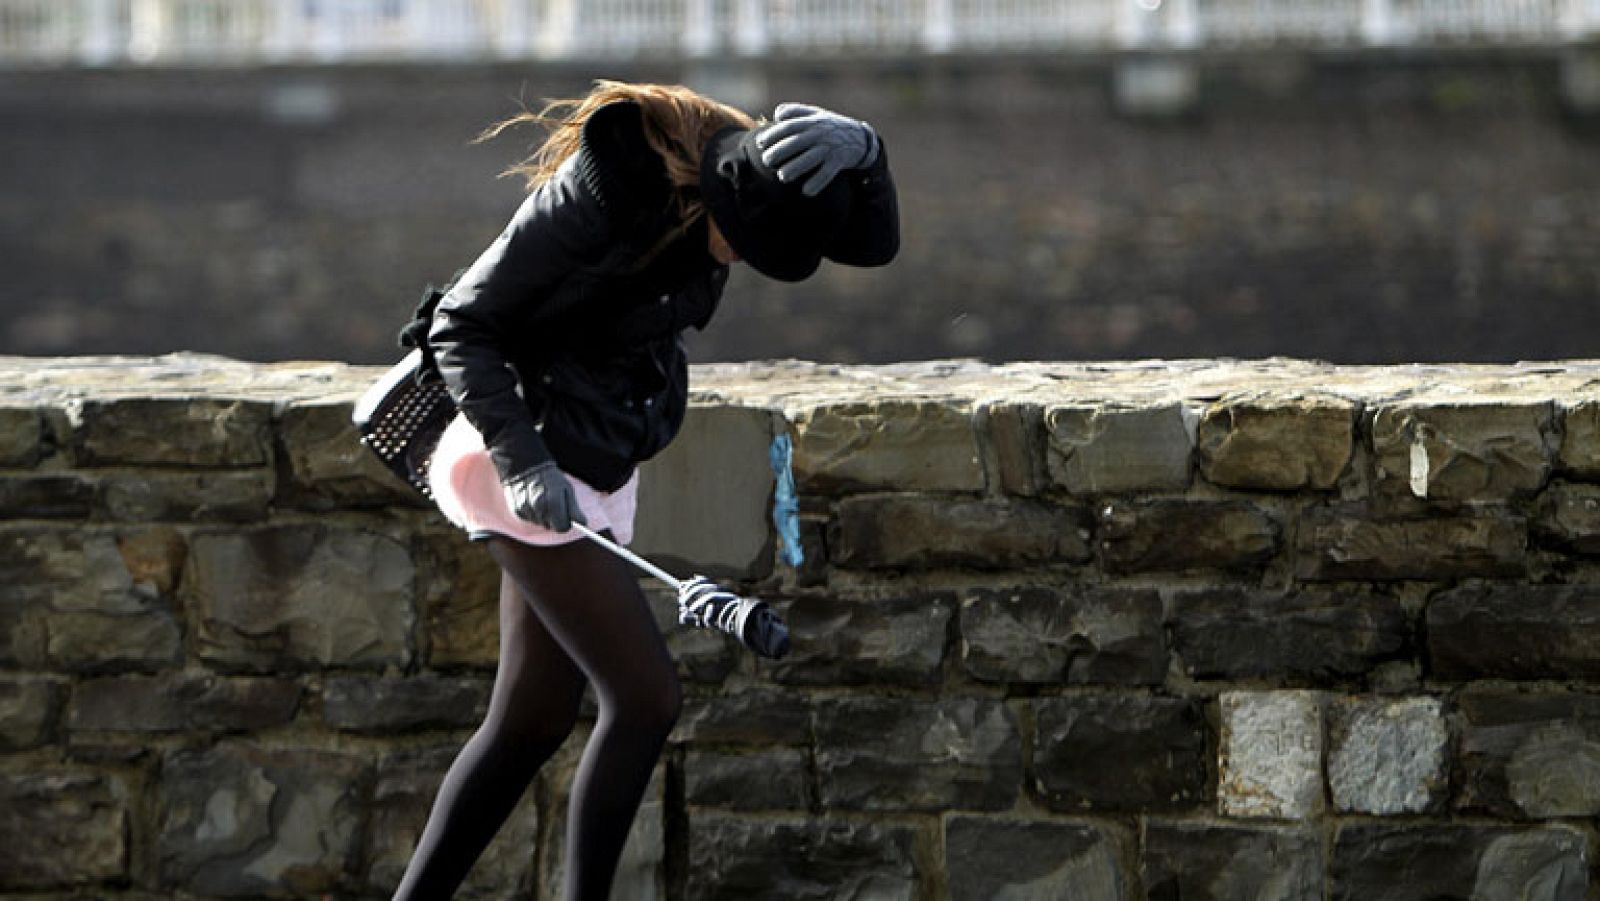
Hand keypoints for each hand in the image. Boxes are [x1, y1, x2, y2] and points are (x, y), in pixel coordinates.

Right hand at [502, 462, 586, 531]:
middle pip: (551, 526)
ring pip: (540, 523)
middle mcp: (539, 508)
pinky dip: (534, 513)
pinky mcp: (517, 511)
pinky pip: (530, 519)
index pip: (562, 528)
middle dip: (555, 519)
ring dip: (544, 516)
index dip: (566, 523)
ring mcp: (527, 511)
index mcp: (553, 502)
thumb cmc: (551, 478)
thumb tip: (583, 524)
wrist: (526, 466)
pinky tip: (533, 500)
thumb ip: (574, 509)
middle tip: (554, 504)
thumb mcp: (567, 489)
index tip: (567, 516)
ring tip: (543, 499)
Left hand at [757, 103, 878, 196]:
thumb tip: (777, 114)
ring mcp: (830, 147)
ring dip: (796, 168)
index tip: (759, 143)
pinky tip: (806, 191)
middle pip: (796, 142)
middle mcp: (820, 133)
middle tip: (767, 162)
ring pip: (810, 158)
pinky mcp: (839, 160)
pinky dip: (817, 182)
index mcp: (811, 121)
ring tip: (783, 177)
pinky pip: (827, 173)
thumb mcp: (816, 114)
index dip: (772, 134)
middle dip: (779, 152)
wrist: (861, 138)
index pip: (788, 126)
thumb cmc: (831, 127)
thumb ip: (796, 112)